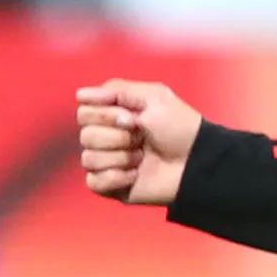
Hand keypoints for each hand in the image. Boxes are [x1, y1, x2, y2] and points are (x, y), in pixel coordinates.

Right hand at [75, 80, 201, 206]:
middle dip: (117, 137)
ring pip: (89, 158)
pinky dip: (116, 178)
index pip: (83, 112)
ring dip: (121, 157)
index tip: (132, 117)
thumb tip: (80, 95)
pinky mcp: (111, 186)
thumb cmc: (179, 127)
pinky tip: (135, 175)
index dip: (106, 115)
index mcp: (111, 115)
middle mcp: (105, 138)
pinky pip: (94, 182)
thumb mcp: (153, 97)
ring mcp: (107, 163)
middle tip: (142, 138)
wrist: (196, 161)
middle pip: (85, 135)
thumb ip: (117, 90)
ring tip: (142, 157)